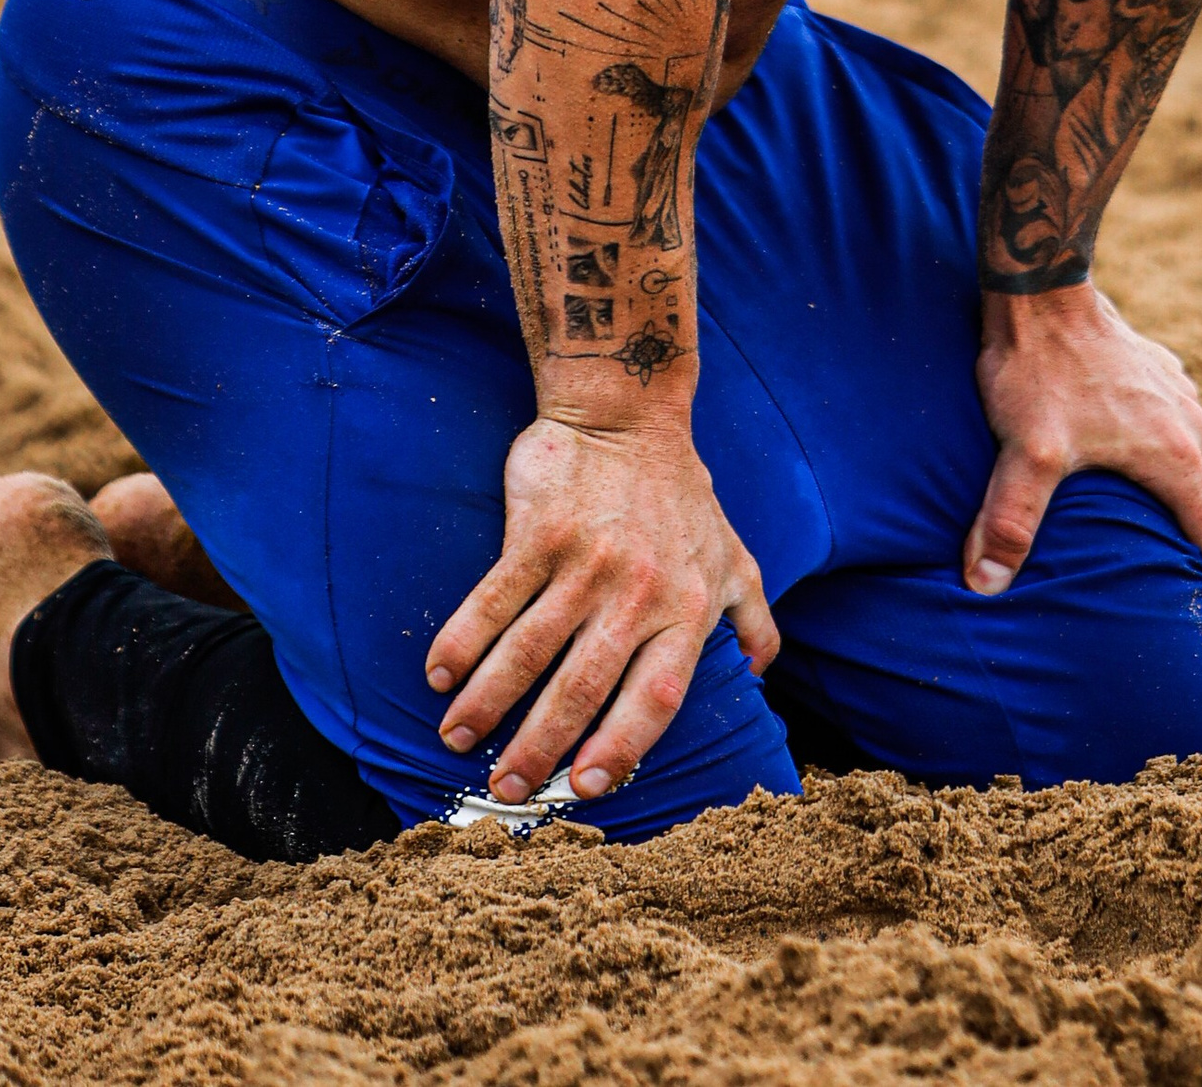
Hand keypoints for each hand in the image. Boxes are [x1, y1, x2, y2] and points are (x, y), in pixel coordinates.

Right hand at [425, 410, 779, 804]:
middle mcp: (638, 593)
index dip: (621, 749)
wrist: (627, 411)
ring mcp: (586, 562)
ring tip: (457, 740)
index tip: (584, 788)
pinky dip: (462, 642)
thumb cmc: (681, 494)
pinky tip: (440, 676)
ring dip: (487, 705)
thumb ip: (751, 616)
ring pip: (528, 652)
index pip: (655, 699)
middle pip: (581, 688)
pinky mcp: (539, 532)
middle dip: (538, 748)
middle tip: (506, 790)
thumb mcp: (732, 555)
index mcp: (686, 608)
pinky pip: (493, 600)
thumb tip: (760, 672)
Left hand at [967, 283, 1201, 643]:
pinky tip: (1164, 473)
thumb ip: (1009, 520)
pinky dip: (1185, 469)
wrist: (1041, 289)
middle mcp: (1189, 424)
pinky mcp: (1156, 374)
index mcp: (1174, 454)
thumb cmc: (1039, 369)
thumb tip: (983, 584)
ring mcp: (1177, 395)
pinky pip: (1184, 435)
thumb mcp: (1027, 450)